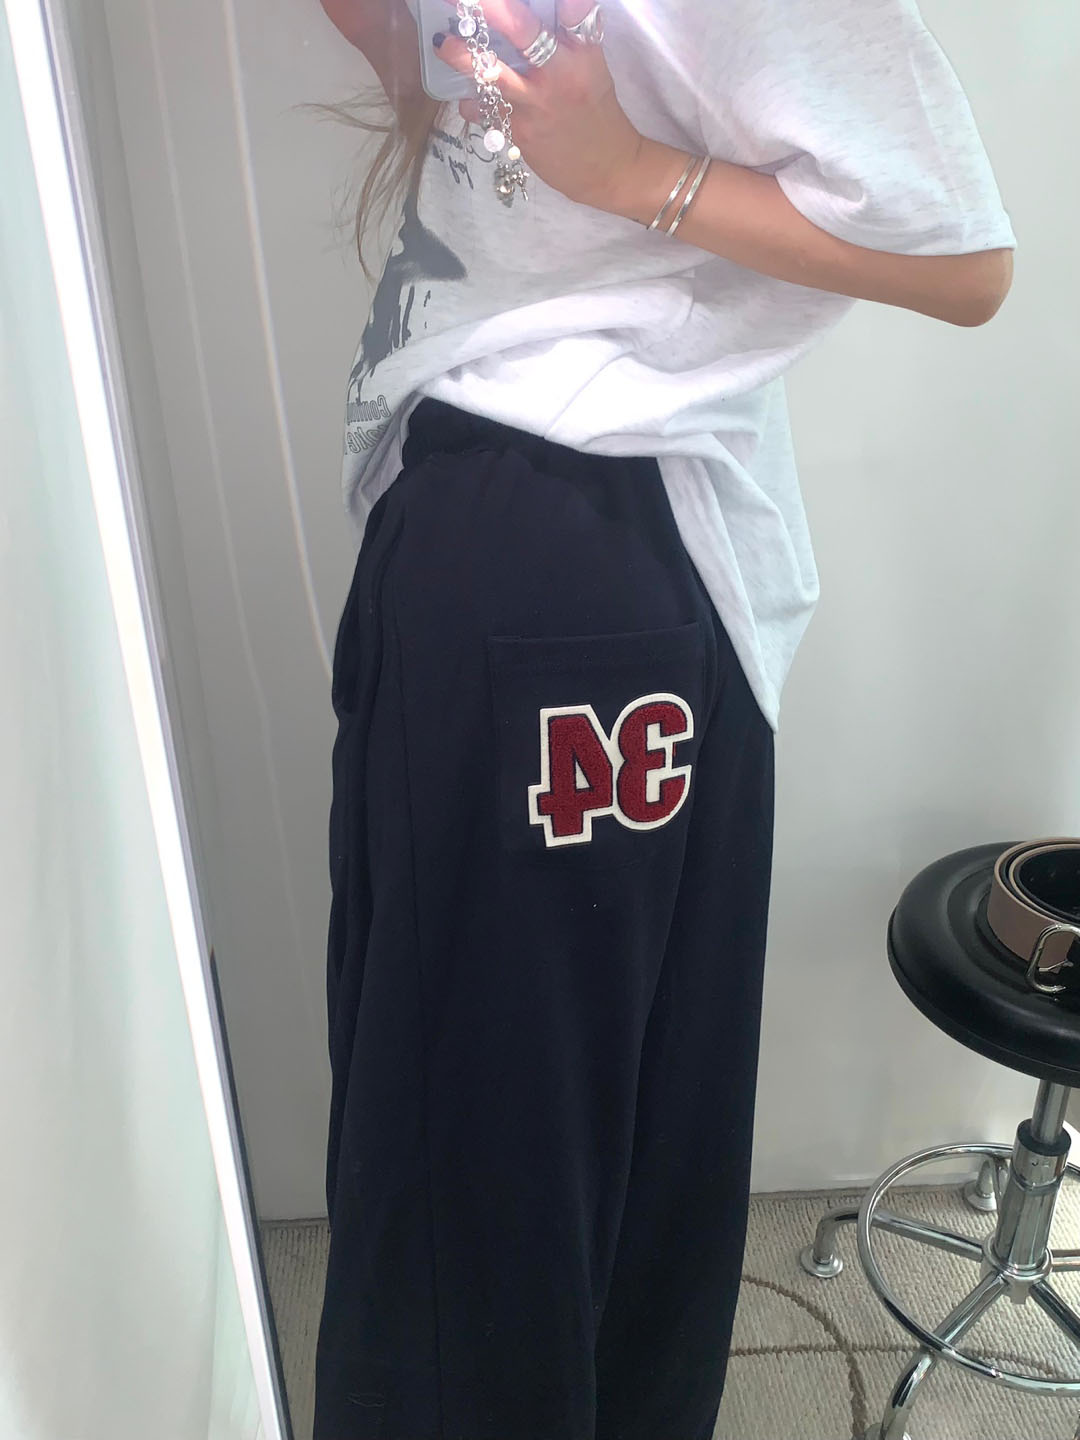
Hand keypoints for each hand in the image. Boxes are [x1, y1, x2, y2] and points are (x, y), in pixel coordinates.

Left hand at [432, 0, 643, 211]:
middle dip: (490, 8)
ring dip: (461, 56)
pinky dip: (472, 103)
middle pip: (522, 29)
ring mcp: (539, 102)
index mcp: (583, 49)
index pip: (575, 9)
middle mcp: (561, 71)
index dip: (563, 1)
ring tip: (443, 44)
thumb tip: (529, 12)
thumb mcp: (591, 66)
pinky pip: (484, 110)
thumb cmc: (595, 109)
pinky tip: (470, 101)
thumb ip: (566, 37)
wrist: (607, 167)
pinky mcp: (522, 130)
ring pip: (492, 71)